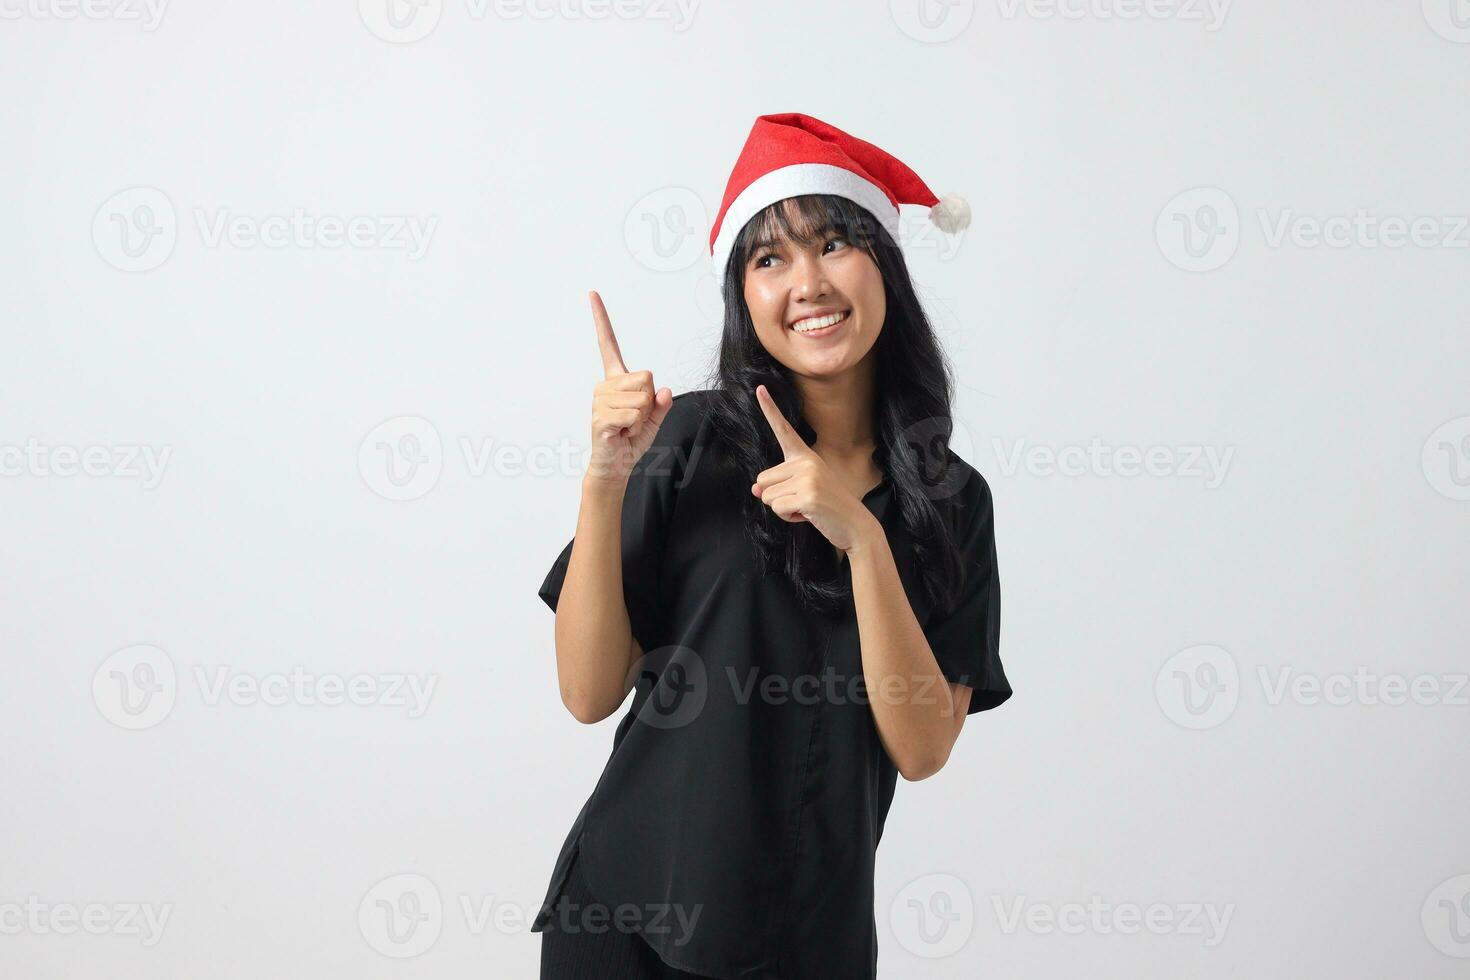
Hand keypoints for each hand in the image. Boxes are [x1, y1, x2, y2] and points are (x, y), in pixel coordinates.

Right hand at [587, 290, 672, 485]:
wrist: (616, 466)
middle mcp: (605, 385)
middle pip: (645, 377)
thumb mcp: (654, 419)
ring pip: (642, 399)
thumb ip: (661, 404)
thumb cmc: (631, 440)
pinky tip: (622, 433)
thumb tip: (663, 390)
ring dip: (642, 418)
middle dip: (649, 401)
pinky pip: (632, 415)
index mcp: (617, 380)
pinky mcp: (600, 417)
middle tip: (634, 418)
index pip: (608, 344)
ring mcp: (600, 400)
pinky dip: (635, 428)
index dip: (601, 319)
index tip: (592, 294)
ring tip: (627, 427)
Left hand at [749, 384, 879, 555]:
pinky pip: (777, 508)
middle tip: (802, 500)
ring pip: (767, 496)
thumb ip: (777, 486)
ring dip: (782, 508)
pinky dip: (788, 517)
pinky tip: (807, 515)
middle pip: (762, 480)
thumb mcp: (800, 491)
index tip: (759, 388)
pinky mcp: (808, 496)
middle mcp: (806, 462)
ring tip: (806, 507)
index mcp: (805, 456)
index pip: (783, 430)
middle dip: (776, 496)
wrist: (854, 524)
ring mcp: (808, 478)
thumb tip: (755, 490)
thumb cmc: (826, 506)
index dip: (770, 409)